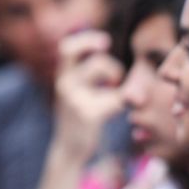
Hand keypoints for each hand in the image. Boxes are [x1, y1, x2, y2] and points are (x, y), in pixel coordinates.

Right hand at [55, 31, 124, 160]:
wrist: (70, 149)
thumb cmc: (81, 117)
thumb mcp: (81, 92)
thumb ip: (93, 74)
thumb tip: (112, 55)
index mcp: (64, 76)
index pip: (66, 48)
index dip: (86, 40)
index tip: (106, 42)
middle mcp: (65, 84)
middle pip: (90, 58)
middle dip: (109, 64)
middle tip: (116, 78)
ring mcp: (75, 98)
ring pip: (101, 70)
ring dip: (116, 76)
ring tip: (116, 91)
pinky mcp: (89, 114)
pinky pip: (116, 98)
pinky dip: (123, 100)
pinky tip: (123, 105)